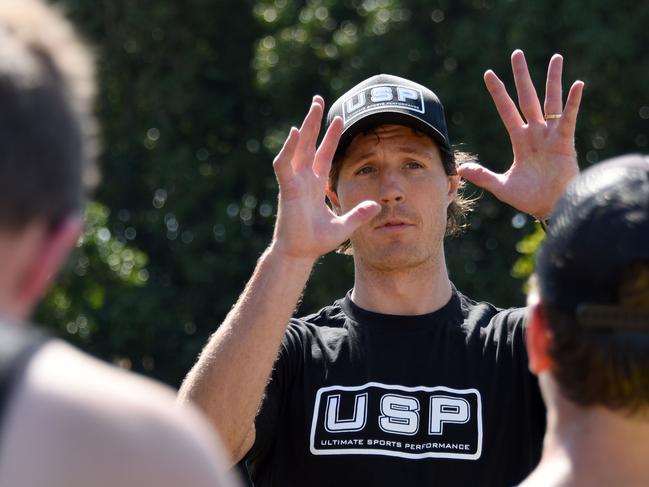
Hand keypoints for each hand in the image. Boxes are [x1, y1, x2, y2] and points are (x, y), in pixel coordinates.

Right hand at [271, 96, 379, 260]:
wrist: (300, 253)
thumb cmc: (316, 241)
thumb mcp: (344, 226)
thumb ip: (359, 214)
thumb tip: (378, 205)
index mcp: (315, 184)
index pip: (324, 153)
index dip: (331, 136)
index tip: (340, 119)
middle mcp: (304, 179)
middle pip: (310, 143)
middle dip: (314, 121)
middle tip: (319, 99)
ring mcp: (295, 182)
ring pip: (299, 147)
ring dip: (305, 127)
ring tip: (313, 107)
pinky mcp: (288, 189)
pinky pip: (285, 164)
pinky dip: (289, 148)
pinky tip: (296, 133)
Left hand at [458, 50, 583, 219]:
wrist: (550, 208)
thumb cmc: (530, 198)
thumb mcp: (501, 186)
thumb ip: (483, 176)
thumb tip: (460, 169)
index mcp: (520, 140)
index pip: (506, 110)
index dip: (498, 93)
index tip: (489, 74)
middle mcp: (535, 133)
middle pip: (527, 98)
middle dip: (521, 76)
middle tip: (517, 53)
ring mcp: (551, 135)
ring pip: (551, 101)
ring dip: (552, 80)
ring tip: (555, 57)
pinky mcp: (564, 142)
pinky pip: (568, 118)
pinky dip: (573, 102)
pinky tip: (577, 85)